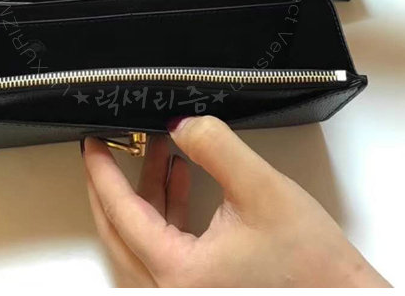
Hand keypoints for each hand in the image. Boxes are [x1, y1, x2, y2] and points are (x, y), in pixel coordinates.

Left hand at [82, 116, 389, 286]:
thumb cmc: (312, 266)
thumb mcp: (261, 190)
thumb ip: (216, 147)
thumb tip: (182, 124)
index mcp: (179, 272)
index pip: (122, 212)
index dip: (103, 171)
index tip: (92, 142)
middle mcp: (173, 289)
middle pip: (121, 229)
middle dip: (114, 181)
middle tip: (107, 145)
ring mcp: (186, 290)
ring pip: (144, 236)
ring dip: (146, 191)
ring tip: (156, 149)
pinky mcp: (203, 285)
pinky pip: (166, 243)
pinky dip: (167, 209)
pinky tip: (179, 177)